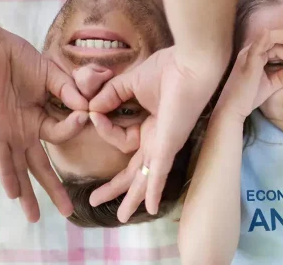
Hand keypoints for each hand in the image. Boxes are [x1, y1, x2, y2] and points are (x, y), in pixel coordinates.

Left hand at [0, 23, 88, 221]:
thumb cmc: (18, 56)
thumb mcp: (51, 74)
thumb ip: (68, 91)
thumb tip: (86, 108)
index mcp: (40, 117)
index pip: (64, 132)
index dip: (77, 126)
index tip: (87, 113)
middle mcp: (25, 130)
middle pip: (41, 166)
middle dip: (53, 189)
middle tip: (67, 212)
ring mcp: (10, 132)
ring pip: (21, 169)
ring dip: (28, 194)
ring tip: (35, 218)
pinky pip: (2, 157)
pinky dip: (8, 175)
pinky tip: (13, 195)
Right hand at [87, 46, 223, 220]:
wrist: (191, 64)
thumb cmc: (168, 69)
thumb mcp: (131, 83)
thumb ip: (111, 95)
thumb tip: (90, 109)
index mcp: (152, 125)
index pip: (121, 139)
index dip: (103, 128)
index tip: (92, 113)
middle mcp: (159, 140)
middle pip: (134, 170)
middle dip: (116, 186)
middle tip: (96, 199)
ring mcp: (164, 146)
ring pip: (145, 178)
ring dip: (131, 197)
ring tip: (119, 217)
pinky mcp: (169, 146)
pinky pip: (159, 173)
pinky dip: (154, 191)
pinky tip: (150, 209)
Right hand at [215, 28, 282, 120]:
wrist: (234, 108)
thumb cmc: (250, 96)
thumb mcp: (272, 84)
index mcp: (256, 54)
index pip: (274, 42)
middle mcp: (251, 51)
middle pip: (272, 36)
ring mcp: (248, 54)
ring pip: (269, 38)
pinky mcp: (248, 61)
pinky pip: (258, 46)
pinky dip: (265, 38)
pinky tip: (270, 33)